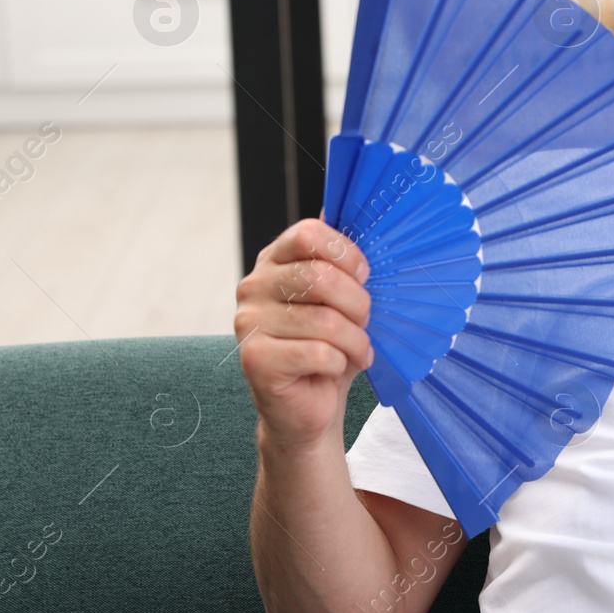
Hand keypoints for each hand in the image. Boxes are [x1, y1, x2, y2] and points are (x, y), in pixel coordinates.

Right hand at [234, 218, 374, 448]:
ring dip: (355, 340)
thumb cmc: (329, 347)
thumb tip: (345, 206)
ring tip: (356, 351)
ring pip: (326, 320)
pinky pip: (320, 352)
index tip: (364, 274)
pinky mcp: (255, 359)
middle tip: (364, 322)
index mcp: (274, 262)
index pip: (308, 233)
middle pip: (320, 277)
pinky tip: (338, 368)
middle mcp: (253, 286)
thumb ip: (340, 259)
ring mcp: (249, 323)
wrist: (309, 406)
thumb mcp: (341, 299)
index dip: (346, 252)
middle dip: (358, 304)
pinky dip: (341, 363)